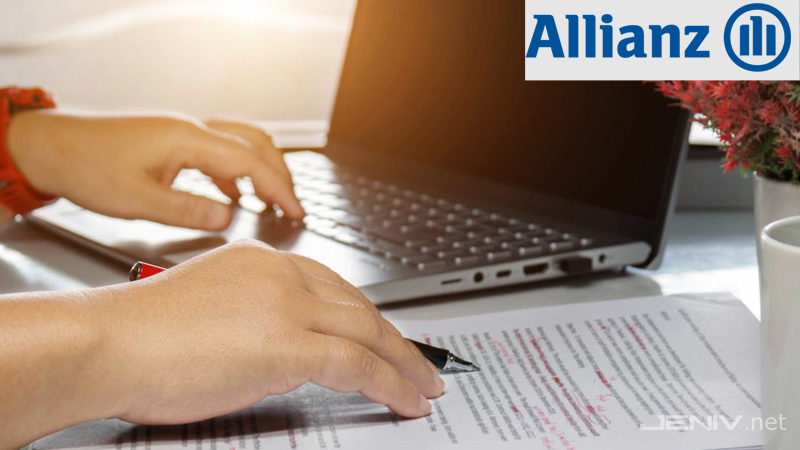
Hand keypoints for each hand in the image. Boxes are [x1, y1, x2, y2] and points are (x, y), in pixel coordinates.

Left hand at [6, 111, 303, 229]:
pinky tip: (234, 194)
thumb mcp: (137, 200)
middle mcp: (191, 129)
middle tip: (293, 206)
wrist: (52, 147)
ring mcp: (184, 132)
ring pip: (241, 142)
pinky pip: (220, 150)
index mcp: (187, 140)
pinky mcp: (174, 141)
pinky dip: (238, 171)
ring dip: (263, 169)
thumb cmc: (87, 167)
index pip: (250, 162)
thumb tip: (228, 215)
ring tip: (274, 199)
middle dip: (280, 175)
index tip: (295, 212)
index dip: (278, 188)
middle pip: (255, 143)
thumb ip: (187, 209)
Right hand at [96, 240, 443, 423]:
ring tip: (424, 385)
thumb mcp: (210, 311)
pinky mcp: (286, 342)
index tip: (382, 336)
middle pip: (359, 305)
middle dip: (395, 339)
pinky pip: (357, 362)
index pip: (332, 287)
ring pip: (368, 331)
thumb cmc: (139, 336)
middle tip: (419, 362)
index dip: (366, 315)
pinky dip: (390, 381)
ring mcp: (286, 305)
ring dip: (404, 362)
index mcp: (262, 262)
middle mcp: (280, 275)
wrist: (104, 342)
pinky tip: (405, 398)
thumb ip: (255, 319)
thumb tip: (285, 349)